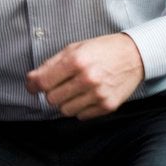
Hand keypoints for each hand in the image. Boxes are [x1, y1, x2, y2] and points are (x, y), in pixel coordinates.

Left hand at [26, 33, 144, 119]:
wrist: (134, 55)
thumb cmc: (102, 50)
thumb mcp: (74, 48)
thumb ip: (51, 64)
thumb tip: (32, 80)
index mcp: (76, 61)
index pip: (43, 82)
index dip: (32, 85)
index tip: (31, 86)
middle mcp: (87, 79)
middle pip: (51, 99)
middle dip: (51, 92)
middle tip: (60, 84)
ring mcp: (99, 94)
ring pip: (65, 110)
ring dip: (65, 102)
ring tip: (75, 90)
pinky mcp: (108, 106)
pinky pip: (81, 116)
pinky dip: (79, 108)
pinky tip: (86, 96)